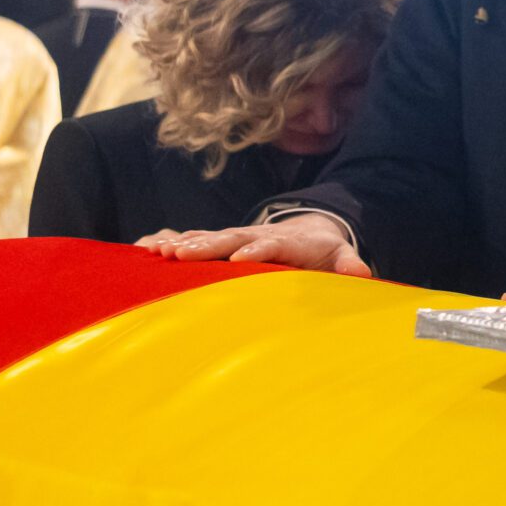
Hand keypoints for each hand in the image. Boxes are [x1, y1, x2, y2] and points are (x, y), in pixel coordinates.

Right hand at [137, 213, 370, 275]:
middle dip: (206, 246)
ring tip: (156, 252)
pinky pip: (189, 240)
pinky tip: (142, 250)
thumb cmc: (322, 251)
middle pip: (229, 239)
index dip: (256, 251)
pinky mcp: (218, 243)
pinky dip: (167, 242)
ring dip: (181, 244)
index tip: (240, 259)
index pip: (269, 244)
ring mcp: (233, 237)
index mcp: (284, 242)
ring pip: (205, 238)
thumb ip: (349, 264)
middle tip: (181, 254)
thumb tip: (363, 273)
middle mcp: (253, 236)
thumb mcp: (340, 256)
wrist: (307, 231)